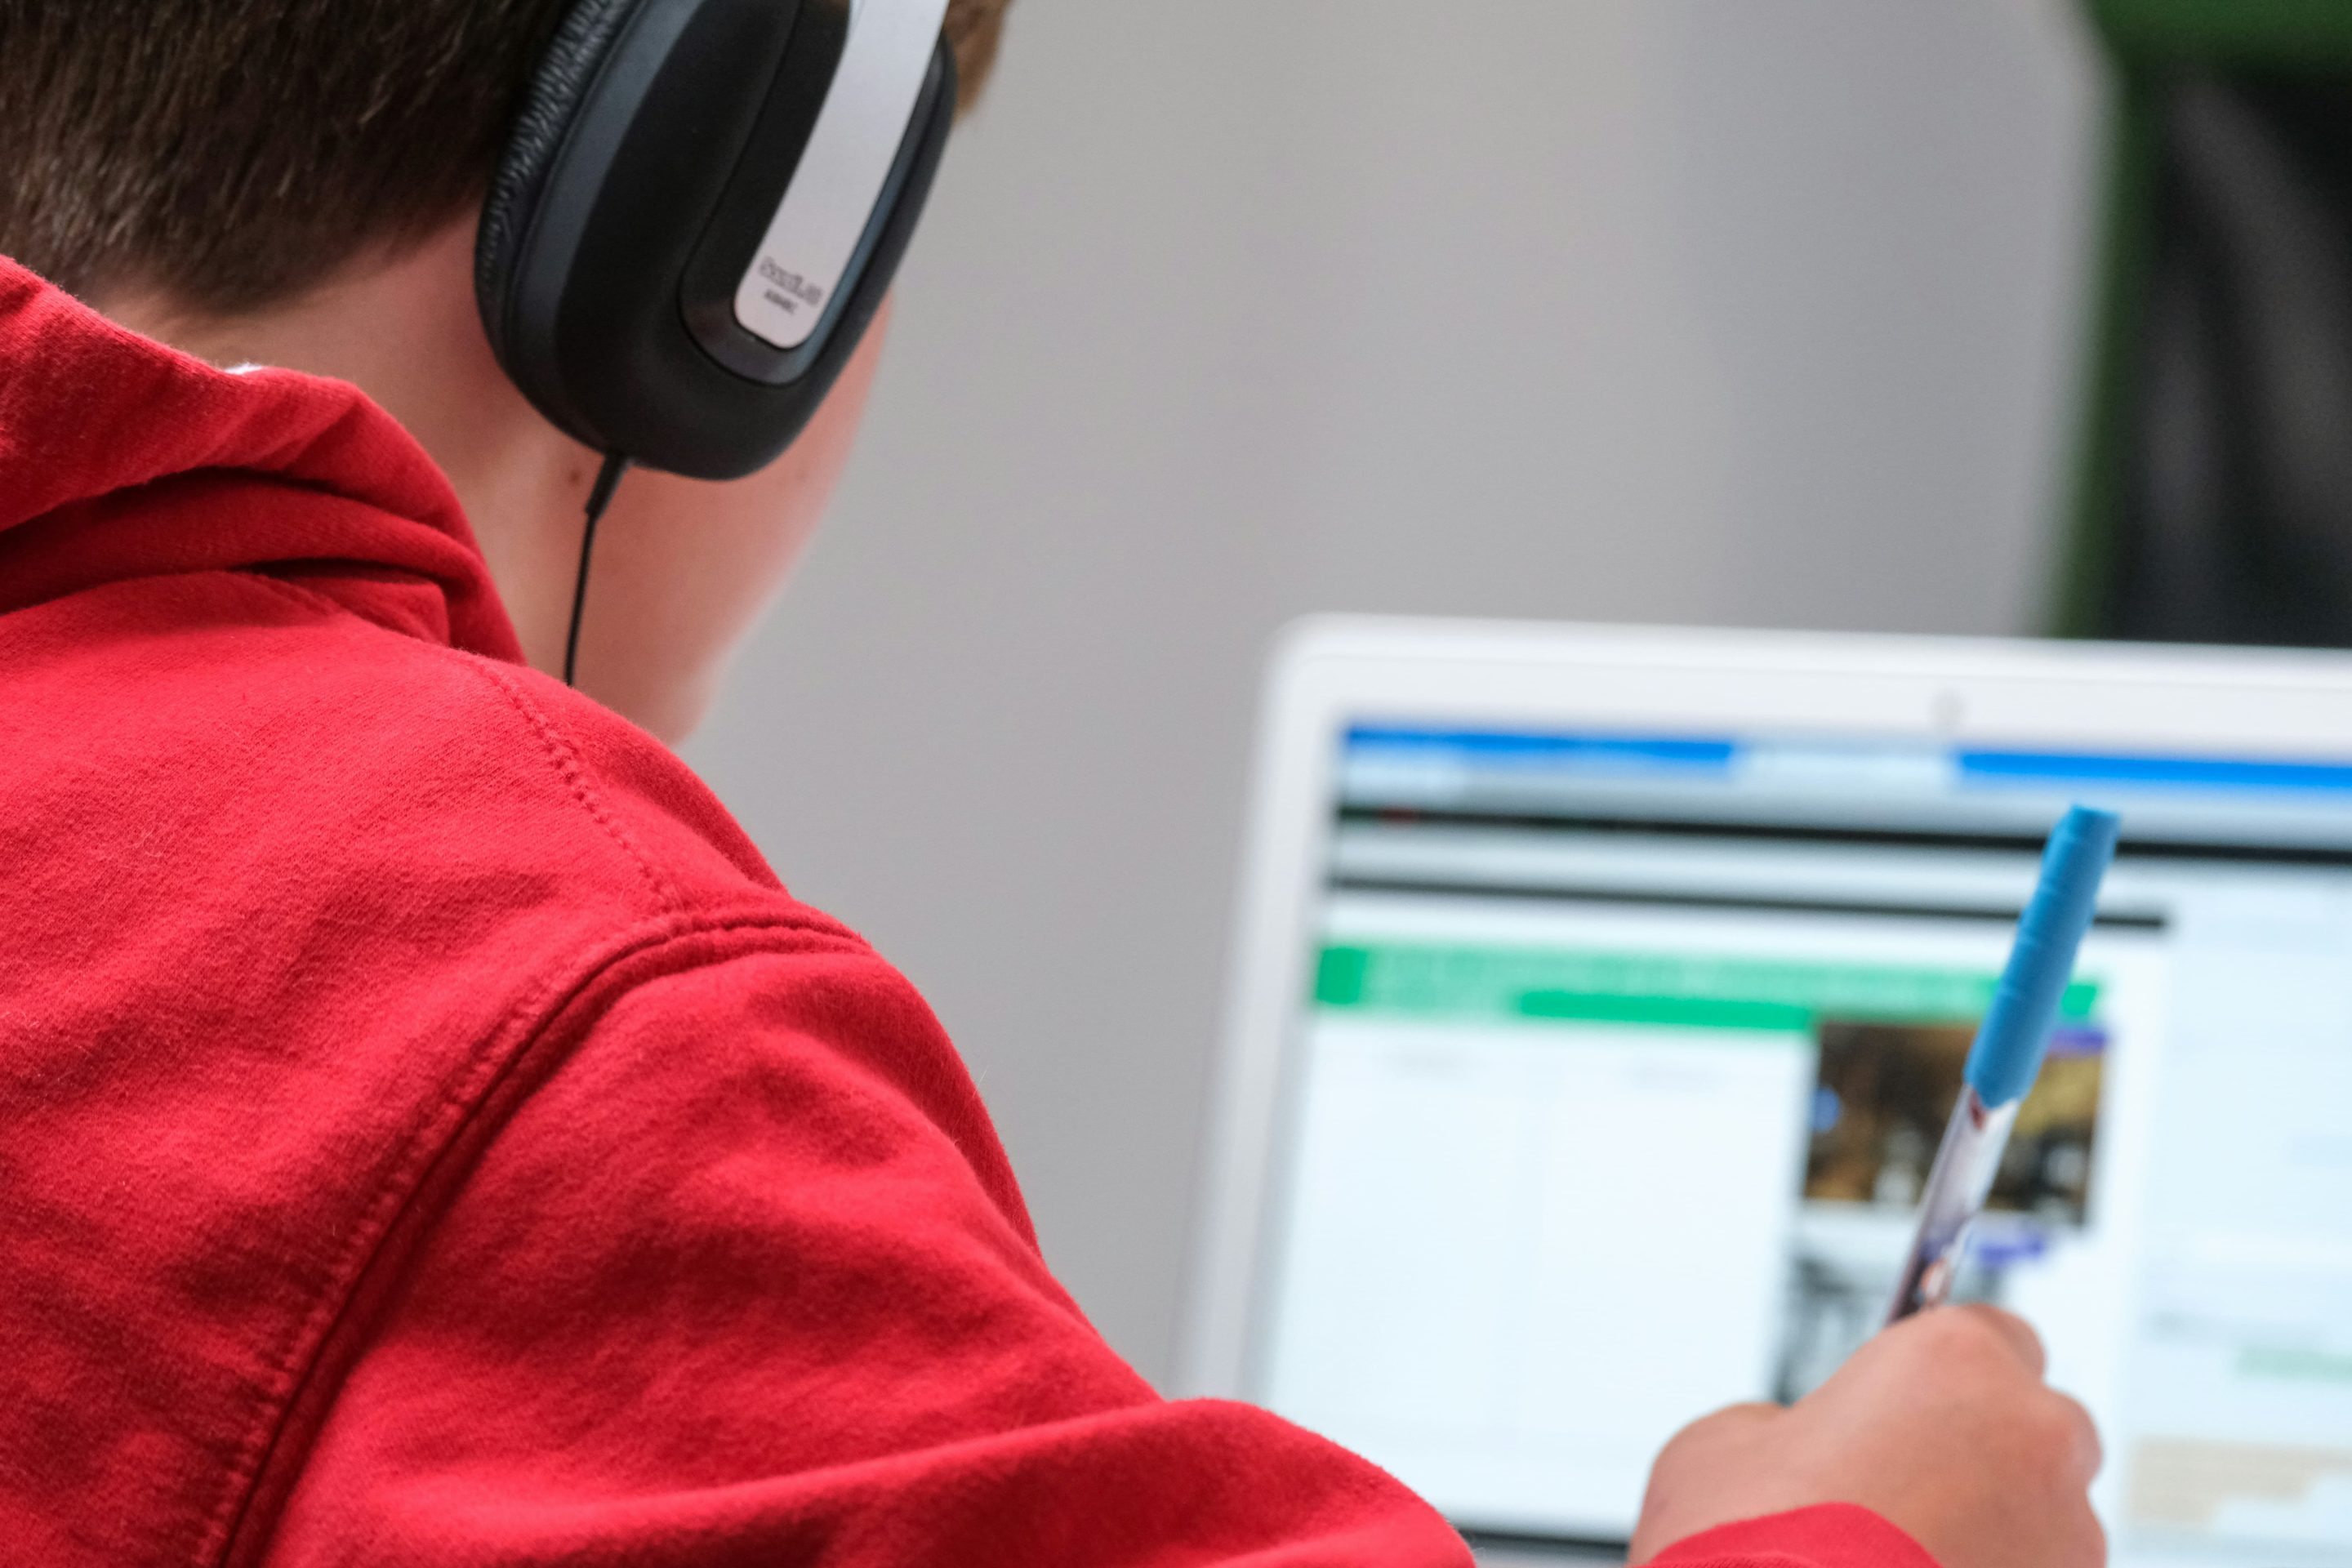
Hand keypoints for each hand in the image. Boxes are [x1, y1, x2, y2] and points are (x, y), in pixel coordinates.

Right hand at [1628, 1305, 2103, 1567]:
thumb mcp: (1723, 1444)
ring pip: (2048, 1521)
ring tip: (1902, 1567)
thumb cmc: (1750, 1548)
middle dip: (1985, 1452)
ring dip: (1995, 1535)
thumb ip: (1787, 1426)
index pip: (1996, 1335)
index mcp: (1955, 1361)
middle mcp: (2033, 1435)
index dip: (1947, 1373)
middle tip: (1903, 1489)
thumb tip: (1797, 1450)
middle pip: (2038, 1427)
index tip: (1912, 1401)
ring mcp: (2068, 1536)